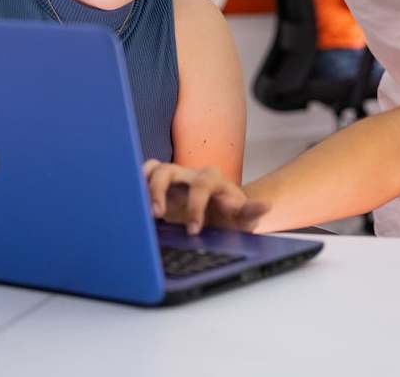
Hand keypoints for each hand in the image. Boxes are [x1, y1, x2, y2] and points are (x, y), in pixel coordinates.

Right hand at [143, 160, 267, 234]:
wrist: (221, 215)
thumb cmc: (230, 216)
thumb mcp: (243, 217)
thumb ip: (251, 211)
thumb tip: (266, 206)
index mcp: (212, 180)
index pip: (201, 185)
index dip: (196, 206)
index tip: (194, 230)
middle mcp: (190, 175)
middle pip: (170, 170)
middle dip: (159, 191)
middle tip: (156, 215)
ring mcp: (174, 179)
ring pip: (154, 170)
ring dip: (145, 187)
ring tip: (141, 211)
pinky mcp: (160, 187)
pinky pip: (145, 175)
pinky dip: (137, 185)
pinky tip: (133, 205)